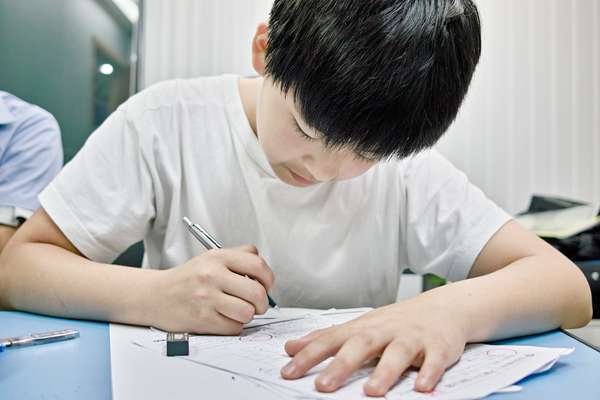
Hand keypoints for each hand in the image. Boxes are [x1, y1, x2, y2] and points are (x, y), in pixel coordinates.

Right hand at [149, 245, 273, 334]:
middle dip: (262, 302)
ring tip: (238, 311)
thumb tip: (264, 272)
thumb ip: (239, 257)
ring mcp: (206, 298)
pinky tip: (223, 318)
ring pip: (247, 312)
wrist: (155, 295)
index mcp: (218, 257)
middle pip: (257, 292)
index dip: (268, 278)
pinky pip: (234, 327)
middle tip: (257, 304)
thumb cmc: (188, 278)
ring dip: (247, 315)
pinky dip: (233, 326)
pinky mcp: (202, 319)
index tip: (266, 284)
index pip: (257, 266)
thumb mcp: (211, 258)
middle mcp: (212, 275)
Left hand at [280, 298, 468, 395]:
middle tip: (322, 386)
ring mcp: (412, 337)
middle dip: (341, 365)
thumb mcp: (361, 325)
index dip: (309, 355)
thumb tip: (291, 347)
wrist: (444, 306)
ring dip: (385, 371)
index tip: (288, 372)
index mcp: (363, 327)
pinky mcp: (438, 346)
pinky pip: (435, 359)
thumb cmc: (397, 321)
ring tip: (371, 391)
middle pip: (361, 344)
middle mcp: (385, 330)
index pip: (331, 339)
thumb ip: (327, 338)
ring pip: (397, 352)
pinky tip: (422, 386)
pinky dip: (429, 371)